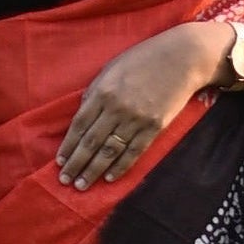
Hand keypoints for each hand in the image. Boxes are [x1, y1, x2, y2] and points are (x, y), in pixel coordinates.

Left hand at [57, 25, 229, 187]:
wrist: (183, 57)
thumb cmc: (144, 58)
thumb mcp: (112, 68)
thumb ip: (95, 91)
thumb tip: (82, 114)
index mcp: (102, 91)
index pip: (79, 125)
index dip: (68, 146)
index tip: (59, 161)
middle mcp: (116, 108)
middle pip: (91, 142)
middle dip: (76, 163)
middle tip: (65, 181)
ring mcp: (136, 119)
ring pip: (110, 151)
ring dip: (94, 170)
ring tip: (82, 185)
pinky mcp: (155, 126)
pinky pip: (134, 151)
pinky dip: (121, 167)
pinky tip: (109, 178)